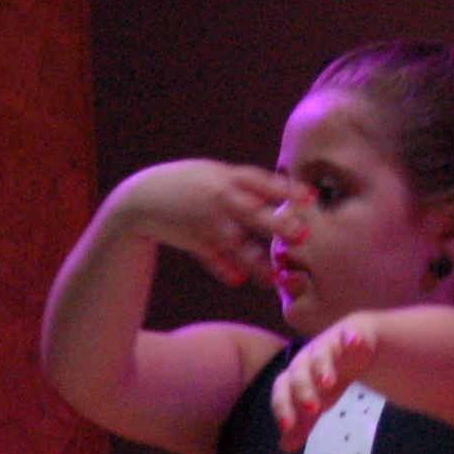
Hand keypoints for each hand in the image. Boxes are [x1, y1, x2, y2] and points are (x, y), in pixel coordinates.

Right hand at [106, 160, 294, 286]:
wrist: (141, 198)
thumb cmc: (188, 183)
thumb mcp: (215, 174)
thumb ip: (246, 186)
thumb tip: (286, 193)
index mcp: (227, 176)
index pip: (262, 181)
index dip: (287, 189)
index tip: (311, 197)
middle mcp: (218, 198)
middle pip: (253, 212)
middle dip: (277, 224)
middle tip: (302, 235)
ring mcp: (205, 220)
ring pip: (235, 243)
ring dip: (255, 261)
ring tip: (272, 277)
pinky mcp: (193, 240)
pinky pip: (211, 256)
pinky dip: (223, 268)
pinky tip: (238, 280)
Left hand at [272, 314, 378, 448]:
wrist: (351, 348)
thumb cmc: (327, 378)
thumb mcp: (317, 403)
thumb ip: (302, 424)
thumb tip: (285, 448)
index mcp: (293, 378)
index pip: (281, 392)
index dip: (282, 408)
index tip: (287, 427)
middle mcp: (305, 360)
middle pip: (298, 374)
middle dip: (303, 391)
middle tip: (313, 409)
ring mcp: (326, 345)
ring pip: (319, 355)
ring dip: (322, 367)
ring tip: (329, 383)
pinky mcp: (347, 334)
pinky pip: (348, 334)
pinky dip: (350, 338)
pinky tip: (354, 343)